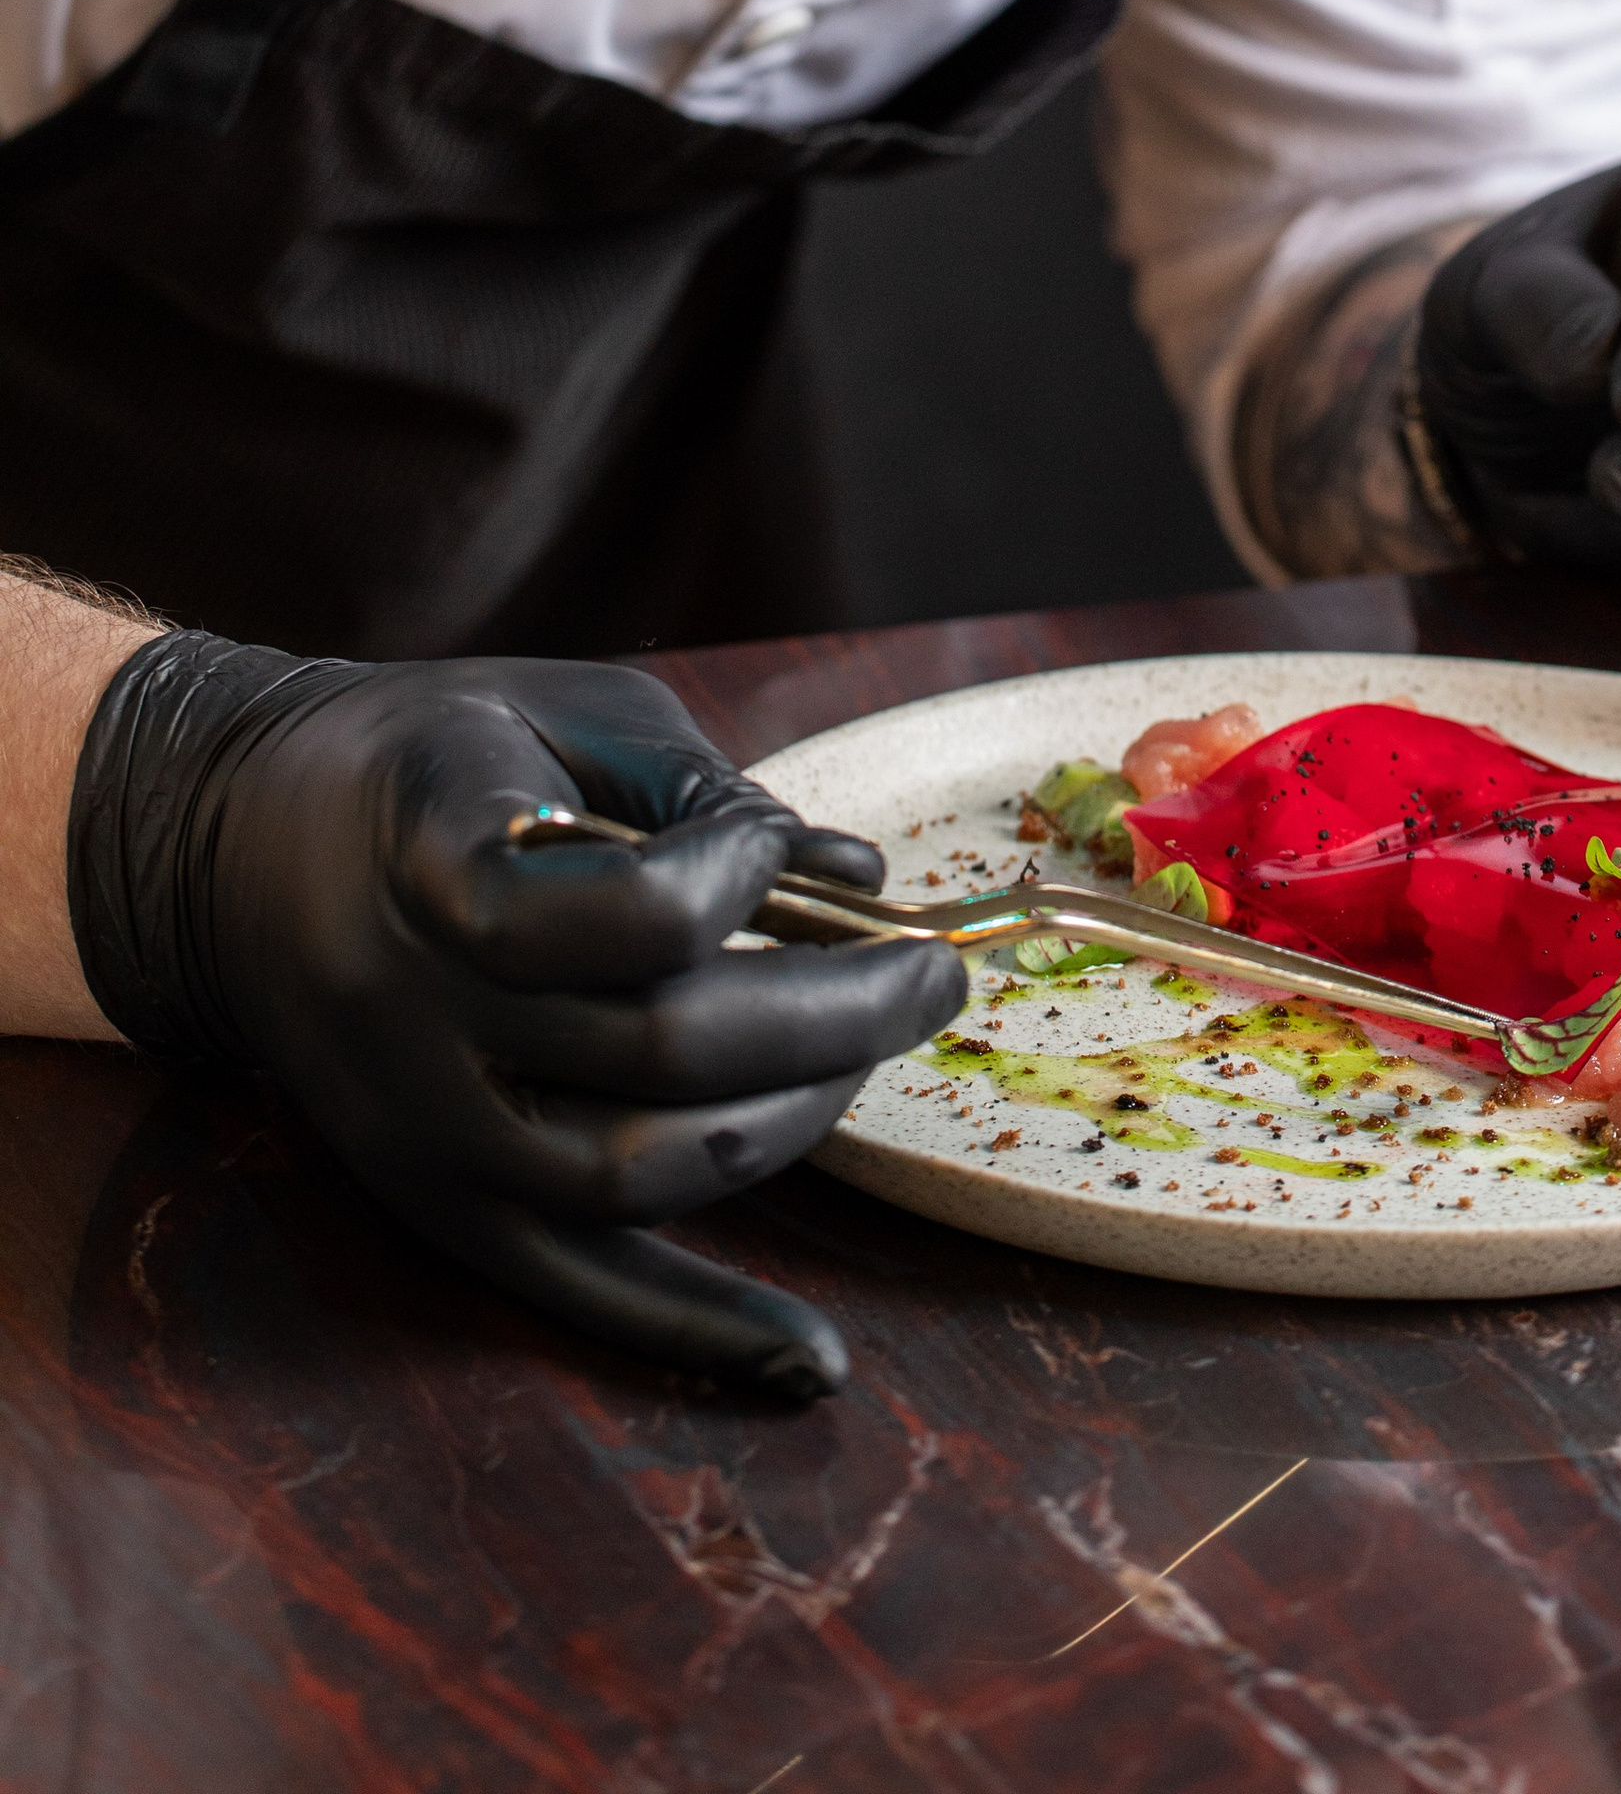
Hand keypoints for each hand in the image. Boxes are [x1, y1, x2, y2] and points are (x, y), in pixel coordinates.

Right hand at [66, 637, 963, 1396]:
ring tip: (870, 1055)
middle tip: (936, 972)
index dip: (737, 877)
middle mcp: (422, 1020)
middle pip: (662, 1051)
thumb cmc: (433, 759)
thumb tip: (863, 883)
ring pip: (636, 1174)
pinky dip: (701, 1331)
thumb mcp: (563, 714)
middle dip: (836, 1013)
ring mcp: (425, 1132)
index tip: (775, 844)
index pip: (626, 914)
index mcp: (439, 864)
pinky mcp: (434, 1205)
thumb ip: (709, 793)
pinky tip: (816, 1361)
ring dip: (792, 1121)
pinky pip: (575, 1291)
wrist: (231, 844)